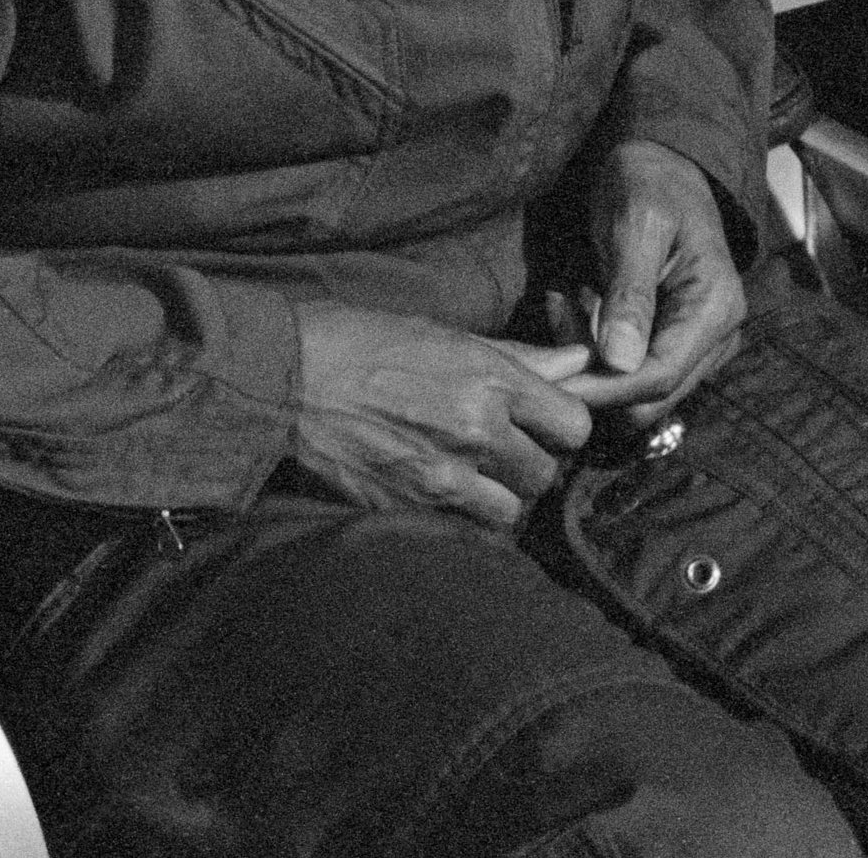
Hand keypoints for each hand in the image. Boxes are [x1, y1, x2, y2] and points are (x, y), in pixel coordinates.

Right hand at [286, 302, 592, 529]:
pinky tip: (438, 493)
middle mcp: (476, 431)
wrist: (287, 376)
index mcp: (490, 379)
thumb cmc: (365, 341)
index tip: (541, 423)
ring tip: (469, 476)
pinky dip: (460, 519)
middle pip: (544, 474)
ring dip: (497, 498)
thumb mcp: (446, 335)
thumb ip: (517, 356)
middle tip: (498, 450)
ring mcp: (442, 477)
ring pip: (510, 512)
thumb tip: (579, 360)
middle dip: (527, 464)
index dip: (560, 426)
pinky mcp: (409, 509)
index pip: (574, 426)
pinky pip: (464, 531)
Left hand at [567, 141, 745, 418]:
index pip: (659, 377)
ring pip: (636, 391)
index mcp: (715, 308)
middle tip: (556, 318)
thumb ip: (630, 294)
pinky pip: (631, 372)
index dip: (603, 388)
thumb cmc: (649, 184)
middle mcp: (717, 336)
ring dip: (591, 362)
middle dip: (594, 375)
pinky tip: (576, 308)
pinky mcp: (675, 343)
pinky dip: (596, 351)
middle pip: (650, 398)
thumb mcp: (636, 225)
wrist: (663, 166)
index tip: (550, 381)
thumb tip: (620, 361)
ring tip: (565, 303)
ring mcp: (699, 345)